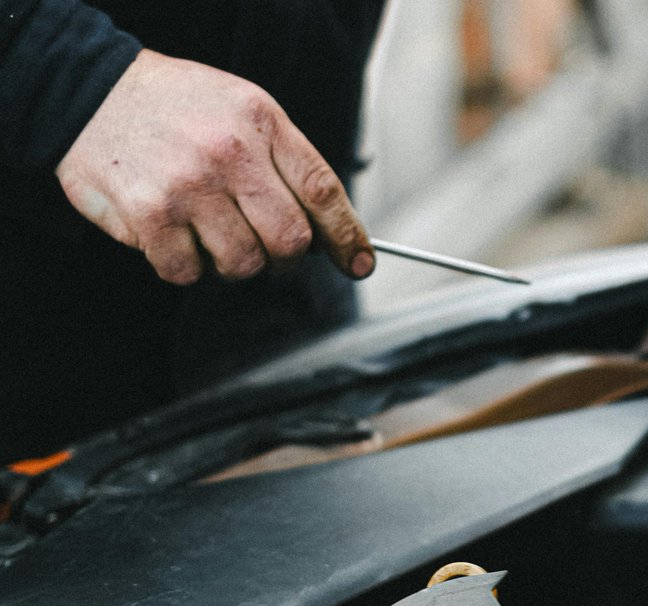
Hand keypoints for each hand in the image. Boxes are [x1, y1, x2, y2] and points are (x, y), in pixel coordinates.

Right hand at [55, 49, 374, 285]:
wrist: (88, 89)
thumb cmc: (177, 110)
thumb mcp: (243, 112)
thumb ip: (287, 166)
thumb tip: (331, 236)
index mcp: (261, 122)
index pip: (323, 192)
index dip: (347, 238)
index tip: (359, 265)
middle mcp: (229, 152)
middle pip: (290, 242)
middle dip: (282, 257)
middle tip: (262, 243)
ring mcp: (189, 185)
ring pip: (244, 265)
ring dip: (231, 262)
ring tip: (208, 229)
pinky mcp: (150, 215)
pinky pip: (190, 274)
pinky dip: (185, 265)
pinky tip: (172, 232)